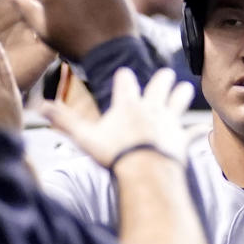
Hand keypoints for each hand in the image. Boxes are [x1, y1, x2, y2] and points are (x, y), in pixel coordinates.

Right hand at [41, 68, 192, 168]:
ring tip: (185, 88)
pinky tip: (201, 129)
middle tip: (166, 74)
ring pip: (178, 101)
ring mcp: (169, 122)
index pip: (125, 82)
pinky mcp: (181, 138)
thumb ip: (65, 121)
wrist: (145, 170)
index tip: (125, 75)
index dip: (124, 78)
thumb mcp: (84, 137)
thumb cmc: (114, 154)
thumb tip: (41, 108)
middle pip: (158, 86)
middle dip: (161, 79)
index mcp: (128, 104)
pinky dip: (195, 130)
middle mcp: (151, 107)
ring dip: (181, 94)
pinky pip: (191, 132)